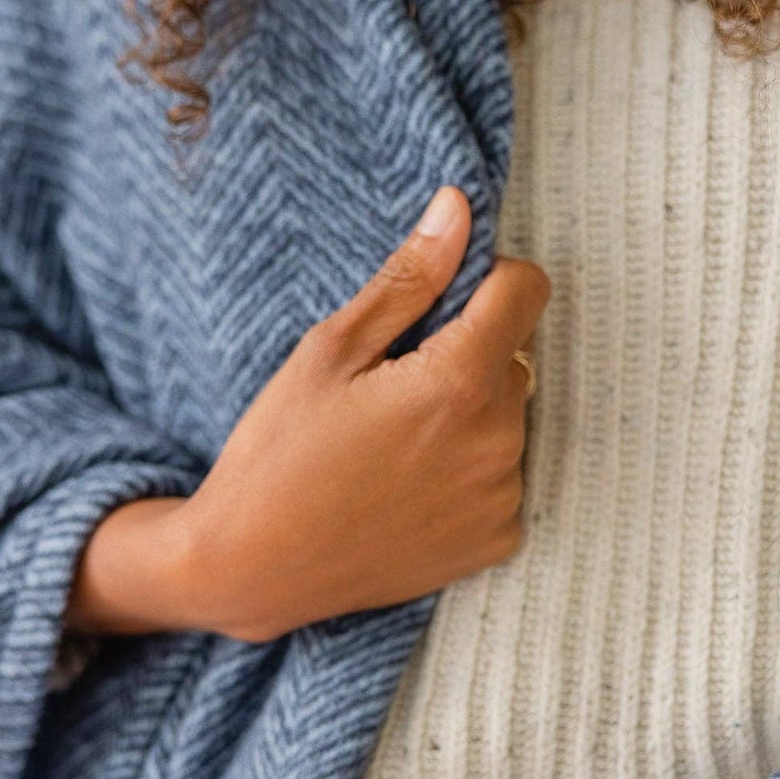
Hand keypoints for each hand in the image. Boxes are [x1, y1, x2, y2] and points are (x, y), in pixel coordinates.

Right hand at [66, 187, 548, 643]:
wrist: (252, 569)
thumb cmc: (279, 452)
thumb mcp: (330, 351)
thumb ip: (409, 280)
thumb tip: (459, 209)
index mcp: (460, 382)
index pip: (526, 289)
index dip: (486, 281)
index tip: (440, 303)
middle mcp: (499, 442)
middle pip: (512, 358)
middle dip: (466, 357)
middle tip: (389, 390)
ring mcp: (502, 498)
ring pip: (508, 420)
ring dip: (468, 418)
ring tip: (392, 446)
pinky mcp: (496, 541)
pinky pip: (503, 479)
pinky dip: (468, 475)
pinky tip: (407, 488)